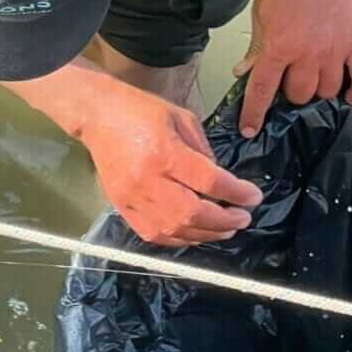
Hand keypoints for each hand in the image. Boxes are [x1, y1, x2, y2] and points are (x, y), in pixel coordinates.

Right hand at [80, 81, 261, 245]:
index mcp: (165, 153)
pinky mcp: (123, 209)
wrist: (97, 117)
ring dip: (206, 234)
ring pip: (175, 230)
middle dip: (224, 221)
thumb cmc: (141, 111)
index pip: (209, 182)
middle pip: (193, 214)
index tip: (253, 197)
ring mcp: (133, 199)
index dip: (236, 193)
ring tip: (225, 229)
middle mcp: (148, 181)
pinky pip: (155, 236)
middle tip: (242, 218)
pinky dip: (180, 239)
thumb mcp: (182, 118)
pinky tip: (196, 233)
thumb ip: (203, 151)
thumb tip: (220, 183)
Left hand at [234, 0, 351, 137]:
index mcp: (278, 48)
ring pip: (326, 92)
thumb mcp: (260, 13)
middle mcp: (307, 55)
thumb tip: (244, 72)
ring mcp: (334, 51)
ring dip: (318, 91)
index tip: (250, 131)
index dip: (254, 115)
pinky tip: (349, 96)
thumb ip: (255, 47)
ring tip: (314, 79)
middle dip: (290, 94)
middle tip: (289, 80)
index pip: (262, 91)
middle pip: (299, 95)